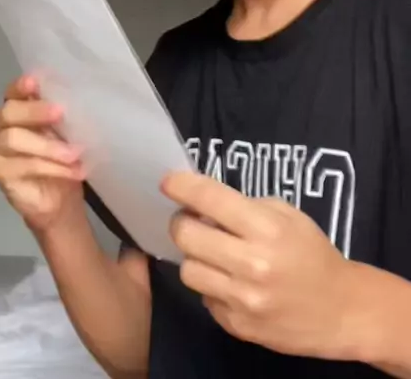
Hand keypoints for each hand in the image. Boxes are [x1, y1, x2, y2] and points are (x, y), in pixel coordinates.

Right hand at [0, 76, 86, 233]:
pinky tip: (74, 170)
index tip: (34, 82)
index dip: (21, 86)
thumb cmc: (62, 156)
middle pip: (9, 112)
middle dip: (35, 111)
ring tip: (75, 153)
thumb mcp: (65, 131)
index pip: (12, 91)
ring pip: (14, 139)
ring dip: (49, 146)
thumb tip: (76, 98)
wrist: (59, 199)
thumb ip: (61, 115)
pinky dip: (53, 167)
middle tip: (61, 113)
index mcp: (14, 108)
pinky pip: (25, 165)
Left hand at [163, 172, 364, 360]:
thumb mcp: (289, 216)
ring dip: (195, 257)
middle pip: (186, 236)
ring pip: (188, 270)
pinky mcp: (238, 326)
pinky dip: (212, 287)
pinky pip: (205, 299)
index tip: (168, 182)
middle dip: (181, 223)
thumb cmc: (313, 254)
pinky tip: (230, 282)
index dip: (182, 186)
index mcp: (267, 229)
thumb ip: (246, 208)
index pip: (211, 199)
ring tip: (212, 254)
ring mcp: (243, 299)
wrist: (341, 310)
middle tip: (189, 220)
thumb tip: (204, 207)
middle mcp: (252, 264)